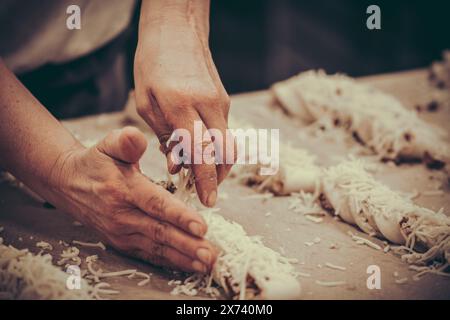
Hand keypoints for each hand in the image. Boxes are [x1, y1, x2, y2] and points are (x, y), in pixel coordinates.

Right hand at [47, 127, 215, 272]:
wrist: (69, 184)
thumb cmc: (97, 161)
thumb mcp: (108, 144)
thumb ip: (125, 140)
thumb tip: (137, 138)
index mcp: (123, 188)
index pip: (155, 203)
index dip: (179, 216)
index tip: (202, 227)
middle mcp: (122, 214)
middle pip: (159, 232)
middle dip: (187, 245)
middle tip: (210, 255)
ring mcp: (121, 232)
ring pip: (156, 247)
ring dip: (183, 258)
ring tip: (206, 264)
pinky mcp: (121, 243)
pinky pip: (148, 254)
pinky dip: (169, 262)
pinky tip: (189, 265)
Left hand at [134, 0, 234, 206]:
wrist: (176, 30)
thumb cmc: (153, 64)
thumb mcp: (146, 102)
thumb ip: (164, 137)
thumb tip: (177, 167)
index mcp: (181, 105)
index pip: (201, 152)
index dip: (206, 180)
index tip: (208, 201)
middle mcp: (208, 105)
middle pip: (225, 153)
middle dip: (219, 178)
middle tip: (205, 192)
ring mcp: (221, 102)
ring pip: (229, 144)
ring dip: (219, 164)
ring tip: (201, 174)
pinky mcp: (225, 99)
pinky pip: (224, 130)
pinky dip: (215, 146)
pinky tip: (200, 149)